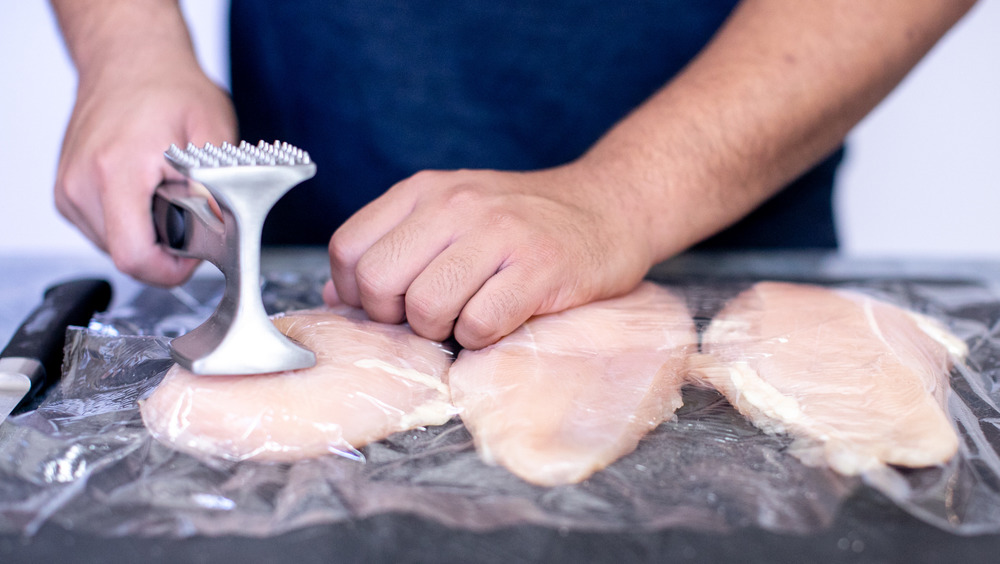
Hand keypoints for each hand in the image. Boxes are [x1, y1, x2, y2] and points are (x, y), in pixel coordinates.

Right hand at [54, 57, 236, 285]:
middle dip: (164, 248)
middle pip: (125, 255)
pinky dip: (129, 222)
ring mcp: (69, 188)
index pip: (135, 256)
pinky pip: (101, 230)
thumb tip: (228, 231)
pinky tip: (145, 193)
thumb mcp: (214, 133)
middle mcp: (83, 183)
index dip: (171, 269)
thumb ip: (220, 187)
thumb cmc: (169, 86)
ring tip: (166, 196)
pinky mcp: (66, 192)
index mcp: (118, 170)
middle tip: (189, 216)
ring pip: (113, 247)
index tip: (194, 257)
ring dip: (146, 235)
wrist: (128, 56)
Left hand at [324, 164, 655, 348]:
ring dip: (443, 331)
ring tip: (470, 317)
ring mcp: (499, 233)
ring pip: (428, 308)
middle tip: (431, 317)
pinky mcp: (539, 267)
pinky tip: (501, 319)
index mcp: (424, 191)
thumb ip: (394, 248)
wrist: (609, 207)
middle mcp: (456, 204)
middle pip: (380, 283)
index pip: (348, 248)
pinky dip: (483, 338)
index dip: (358, 291)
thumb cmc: (524, 222)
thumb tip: (337, 297)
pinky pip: (480, 325)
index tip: (390, 303)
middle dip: (397, 318)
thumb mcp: (450, 216)